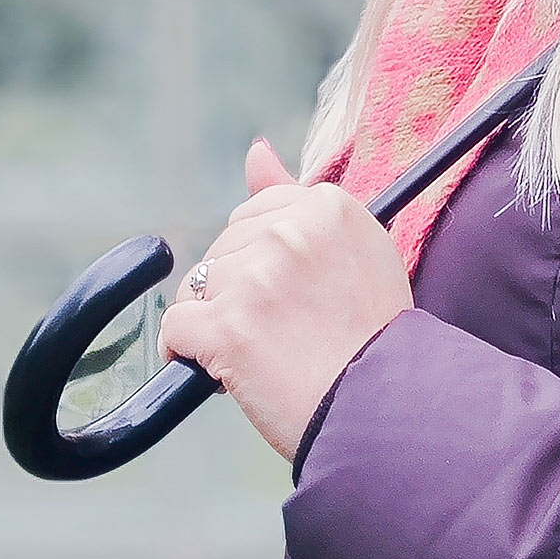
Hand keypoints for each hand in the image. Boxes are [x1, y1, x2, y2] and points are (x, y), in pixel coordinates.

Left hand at [155, 141, 416, 461]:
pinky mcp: (225, 326)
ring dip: (217, 322)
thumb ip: (298, 196)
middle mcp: (290, 232)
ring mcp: (254, 278)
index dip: (266, 257)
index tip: (289, 290)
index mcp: (329, 207)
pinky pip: (176, 328)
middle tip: (286, 329)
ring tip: (264, 352)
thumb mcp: (357, 251)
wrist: (383, 408)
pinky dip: (187, 352)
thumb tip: (255, 150)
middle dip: (240, 288)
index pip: (260, 211)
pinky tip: (220, 369)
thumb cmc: (375, 338)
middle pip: (226, 249)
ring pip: (198, 288)